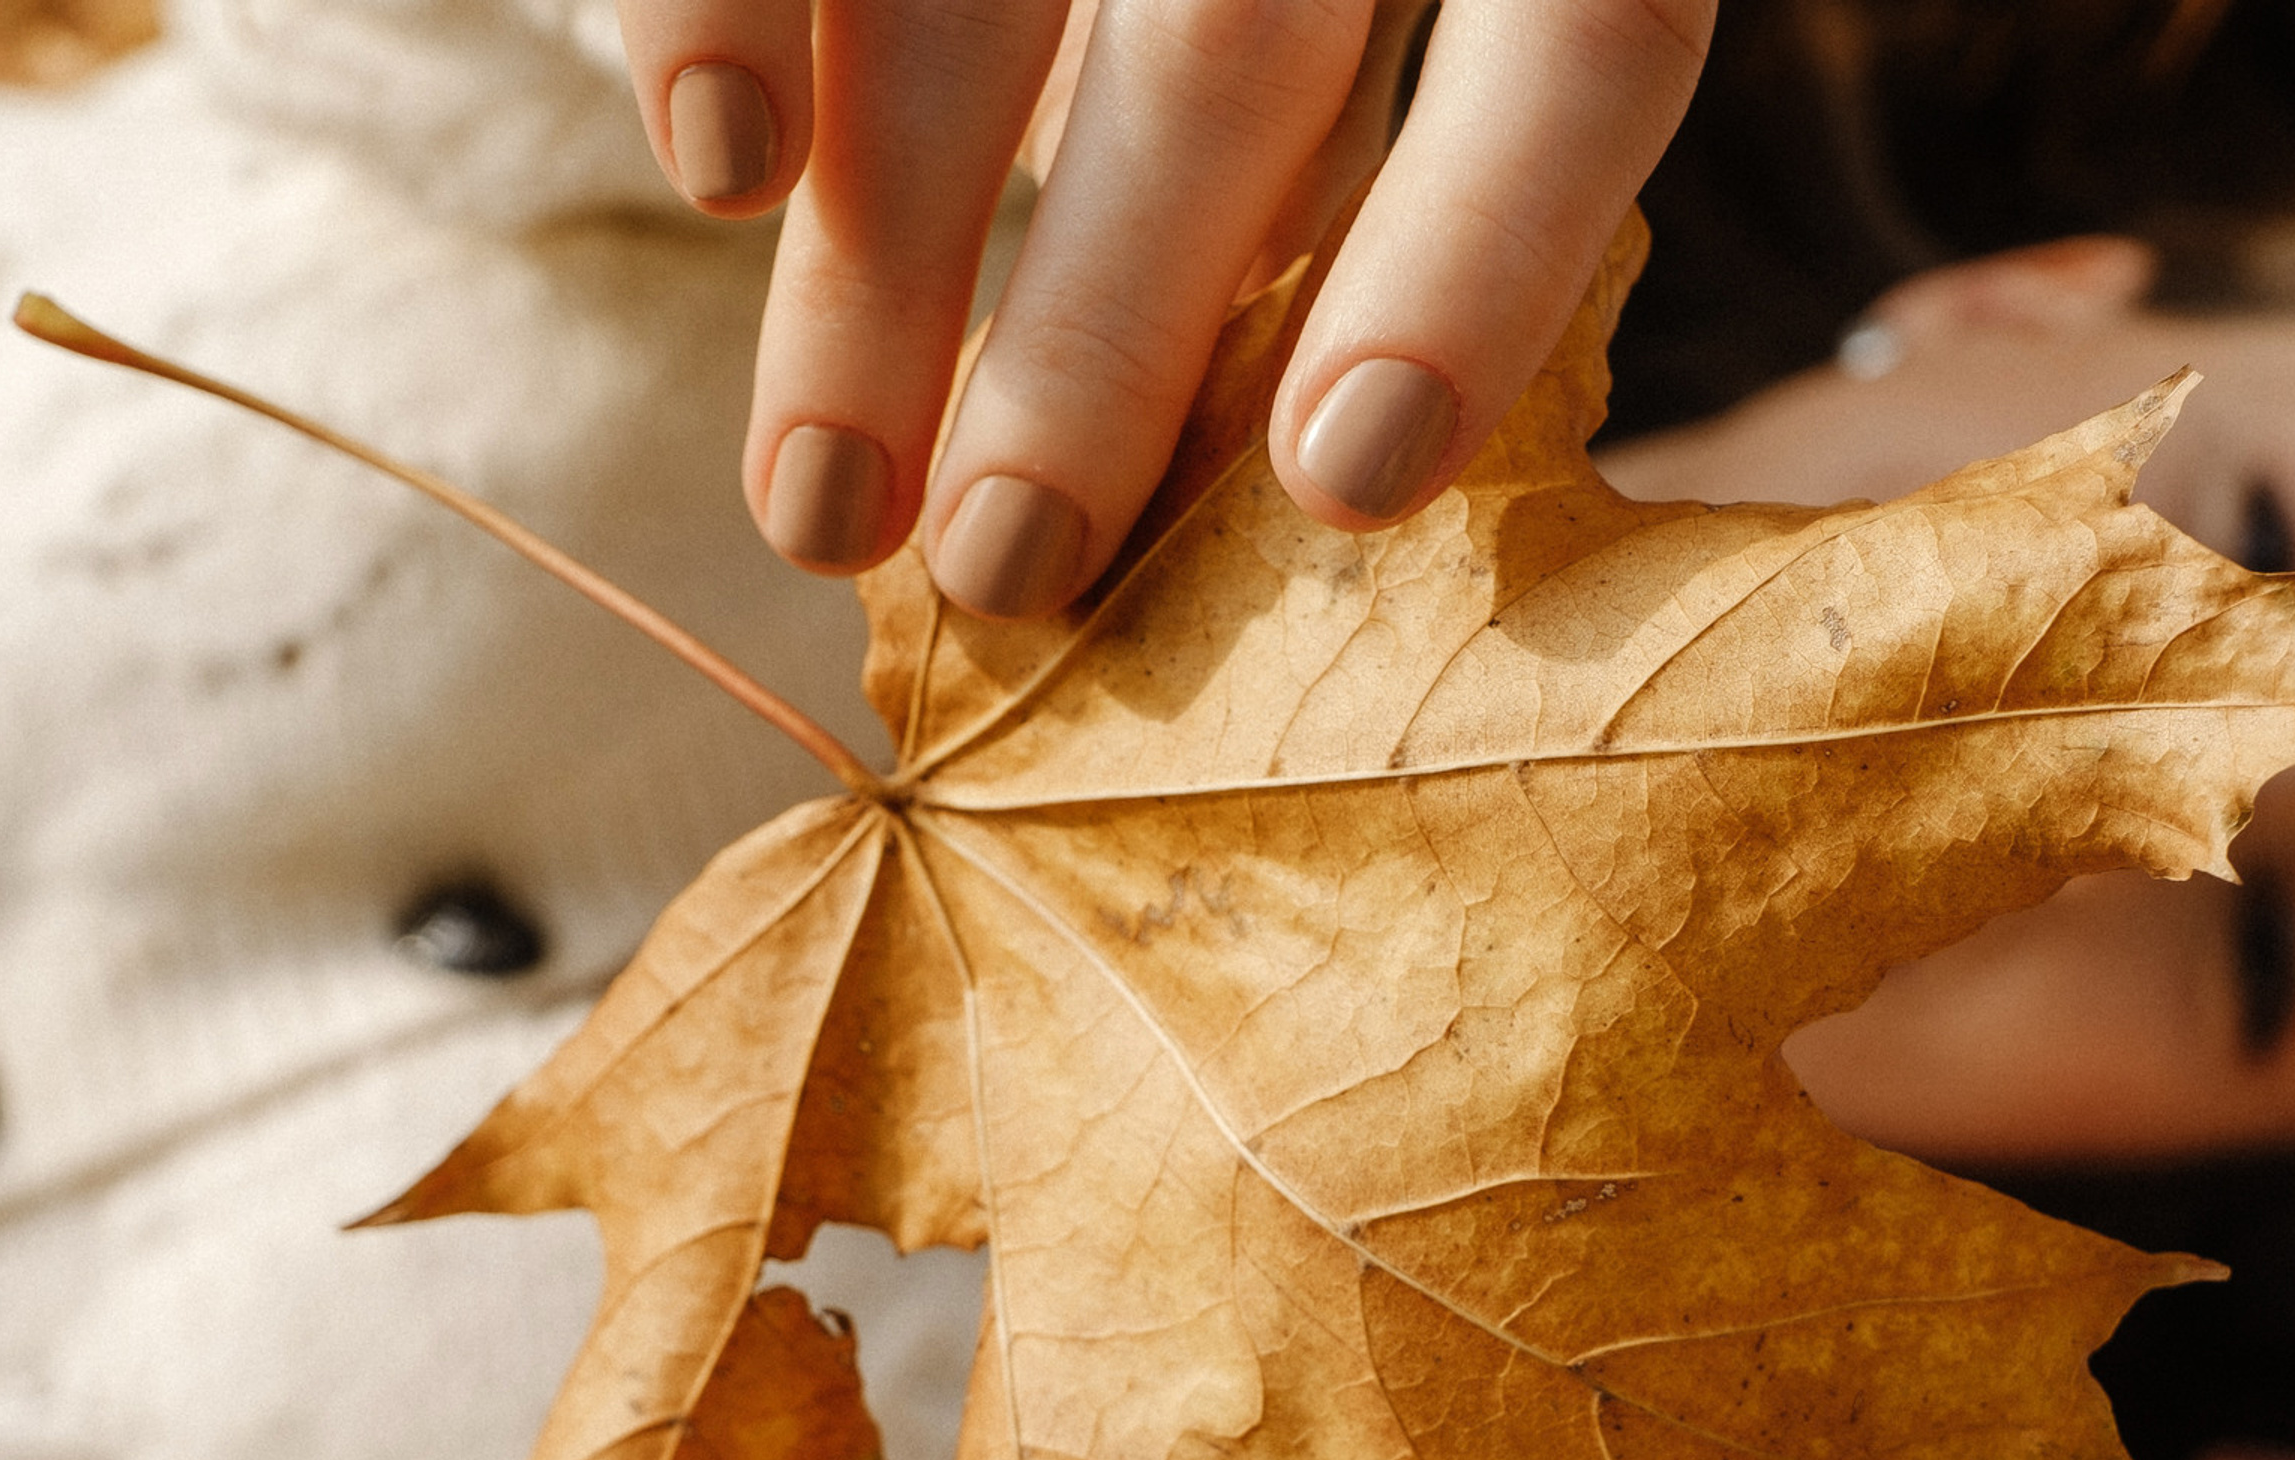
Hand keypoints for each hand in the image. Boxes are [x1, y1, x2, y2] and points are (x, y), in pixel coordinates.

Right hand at [616, 0, 1713, 616]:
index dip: (1478, 255)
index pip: (1574, 38)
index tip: (1347, 482)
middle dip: (1106, 334)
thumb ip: (1388, 187)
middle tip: (1009, 571)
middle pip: (1231, 44)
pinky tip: (719, 173)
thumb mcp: (1411, 38)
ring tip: (826, 515)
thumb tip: (1306, 483)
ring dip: (890, 255)